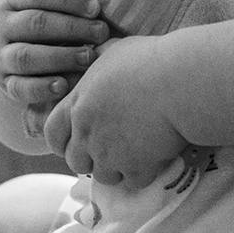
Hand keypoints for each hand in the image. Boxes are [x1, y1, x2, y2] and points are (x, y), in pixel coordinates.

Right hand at [0, 0, 107, 132]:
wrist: (8, 56)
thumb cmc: (40, 26)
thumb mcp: (47, 7)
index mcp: (10, 0)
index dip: (69, 0)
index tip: (96, 9)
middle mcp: (0, 27)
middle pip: (34, 23)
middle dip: (71, 28)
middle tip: (100, 33)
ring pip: (25, 56)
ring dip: (60, 57)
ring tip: (88, 57)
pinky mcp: (4, 84)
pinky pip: (20, 88)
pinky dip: (42, 88)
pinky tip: (64, 86)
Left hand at [43, 36, 184, 186]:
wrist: (180, 82)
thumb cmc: (152, 60)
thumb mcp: (117, 51)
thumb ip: (101, 61)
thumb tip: (98, 50)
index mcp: (78, 105)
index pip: (53, 134)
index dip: (63, 141)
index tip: (76, 141)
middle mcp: (88, 132)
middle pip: (75, 161)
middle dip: (90, 159)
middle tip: (111, 150)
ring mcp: (110, 153)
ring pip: (104, 176)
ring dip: (118, 169)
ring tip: (137, 154)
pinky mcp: (136, 167)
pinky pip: (133, 182)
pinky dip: (145, 174)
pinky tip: (156, 159)